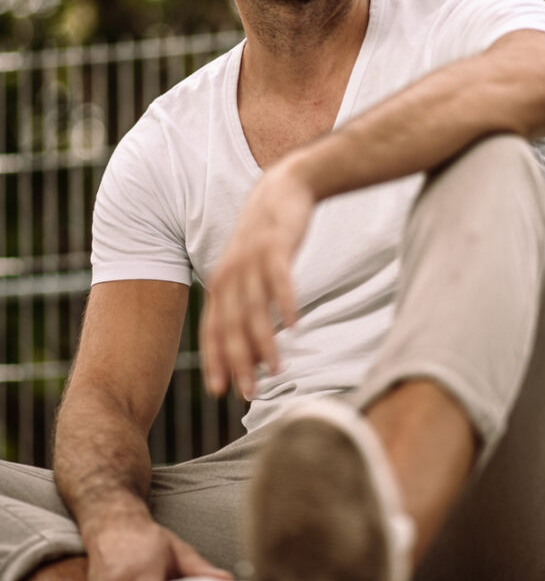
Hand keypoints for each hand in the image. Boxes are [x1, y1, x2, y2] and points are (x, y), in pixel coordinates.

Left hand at [201, 156, 315, 399]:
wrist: (285, 187)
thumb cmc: (268, 238)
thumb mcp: (250, 271)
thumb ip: (247, 307)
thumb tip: (255, 353)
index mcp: (220, 283)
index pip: (212, 330)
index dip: (215, 361)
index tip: (220, 392)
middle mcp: (230, 274)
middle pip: (231, 325)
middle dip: (238, 362)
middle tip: (248, 392)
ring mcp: (253, 260)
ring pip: (255, 309)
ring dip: (264, 342)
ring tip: (276, 369)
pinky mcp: (277, 246)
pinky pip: (280, 280)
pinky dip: (286, 304)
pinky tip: (296, 327)